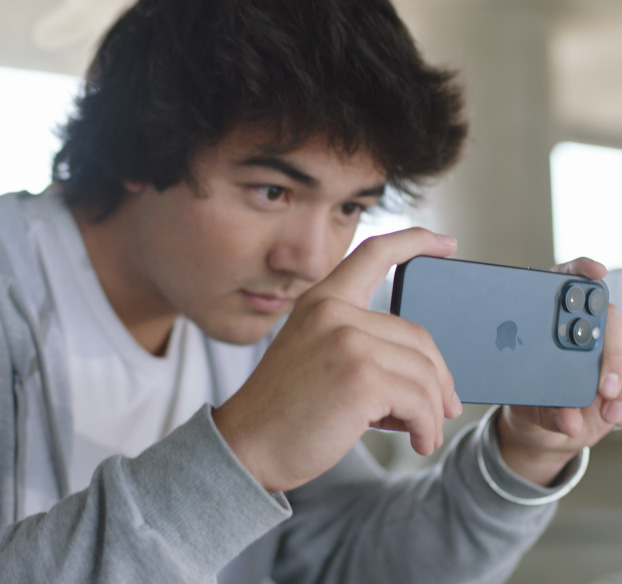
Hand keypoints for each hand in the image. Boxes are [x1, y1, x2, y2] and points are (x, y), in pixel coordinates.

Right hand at [213, 228, 462, 492]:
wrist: (248, 447)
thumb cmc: (286, 409)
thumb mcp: (316, 356)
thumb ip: (364, 346)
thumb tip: (429, 374)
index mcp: (322, 301)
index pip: (375, 252)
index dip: (416, 241)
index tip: (447, 243)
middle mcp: (334, 312)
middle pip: (418, 335)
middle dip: (439, 376)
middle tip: (445, 405)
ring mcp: (348, 342)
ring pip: (424, 371)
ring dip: (432, 409)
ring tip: (426, 432)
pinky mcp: (361, 378)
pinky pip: (420, 400)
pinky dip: (427, 425)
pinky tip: (419, 439)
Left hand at [498, 257, 621, 485]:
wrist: (543, 429)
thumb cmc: (529, 403)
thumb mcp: (528, 406)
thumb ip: (547, 412)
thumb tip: (569, 420)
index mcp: (546, 319)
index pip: (566, 281)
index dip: (581, 270)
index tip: (595, 274)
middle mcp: (579, 329)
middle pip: (606, 319)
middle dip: (609, 349)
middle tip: (603, 382)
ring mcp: (602, 351)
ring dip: (619, 376)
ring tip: (605, 405)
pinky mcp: (617, 373)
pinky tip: (612, 412)